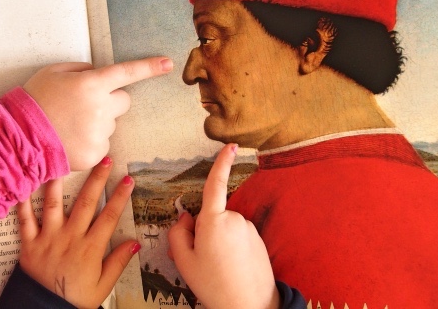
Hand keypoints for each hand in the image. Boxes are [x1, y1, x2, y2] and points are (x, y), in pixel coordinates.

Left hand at [17, 157, 140, 308]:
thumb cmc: (76, 298)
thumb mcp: (103, 285)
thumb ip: (118, 261)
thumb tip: (135, 242)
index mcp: (91, 247)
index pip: (109, 216)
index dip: (120, 196)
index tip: (128, 179)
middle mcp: (70, 237)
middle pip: (86, 203)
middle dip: (97, 179)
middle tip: (105, 160)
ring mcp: (48, 238)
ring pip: (53, 204)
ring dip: (59, 182)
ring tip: (62, 162)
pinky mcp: (29, 243)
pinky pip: (25, 219)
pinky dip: (23, 202)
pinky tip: (25, 184)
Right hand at [23, 57, 172, 170]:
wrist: (18, 137)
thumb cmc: (34, 100)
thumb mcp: (54, 72)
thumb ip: (82, 70)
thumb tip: (98, 74)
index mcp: (91, 84)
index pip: (127, 72)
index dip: (149, 67)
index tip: (168, 63)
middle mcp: (101, 108)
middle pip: (124, 101)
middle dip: (110, 100)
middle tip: (85, 105)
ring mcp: (99, 134)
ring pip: (111, 124)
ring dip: (98, 122)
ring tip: (70, 125)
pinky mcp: (95, 154)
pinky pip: (102, 144)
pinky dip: (90, 141)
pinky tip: (70, 139)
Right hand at [168, 144, 279, 308]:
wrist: (250, 306)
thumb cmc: (214, 285)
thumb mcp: (183, 261)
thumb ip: (178, 233)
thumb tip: (185, 217)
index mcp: (214, 221)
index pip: (215, 185)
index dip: (221, 163)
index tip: (230, 145)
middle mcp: (235, 219)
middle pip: (212, 215)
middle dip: (204, 230)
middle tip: (202, 258)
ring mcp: (249, 229)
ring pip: (225, 227)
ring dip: (219, 240)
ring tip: (219, 267)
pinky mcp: (259, 240)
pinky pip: (238, 237)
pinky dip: (232, 248)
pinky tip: (231, 268)